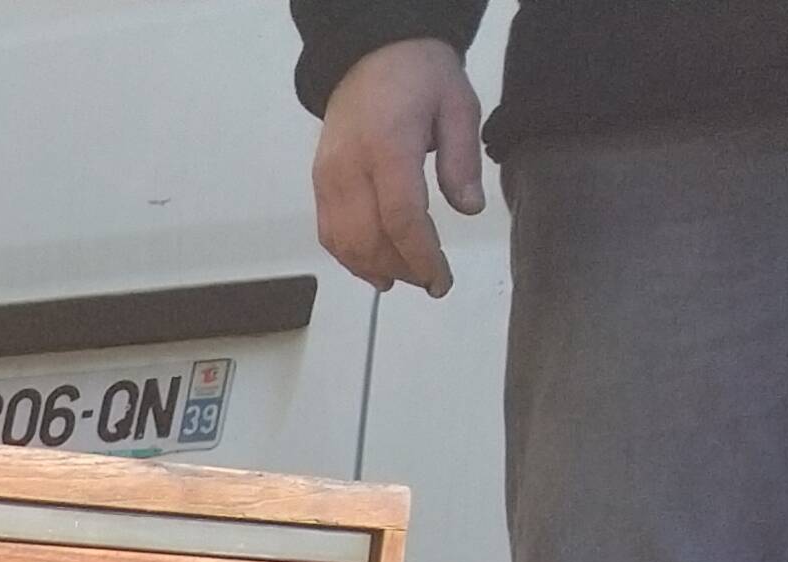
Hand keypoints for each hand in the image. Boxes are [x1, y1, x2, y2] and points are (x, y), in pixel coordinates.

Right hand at [313, 37, 485, 294]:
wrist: (371, 54)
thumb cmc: (419, 75)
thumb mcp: (458, 105)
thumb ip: (462, 160)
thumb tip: (468, 208)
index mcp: (388, 146)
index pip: (401, 218)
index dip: (421, 256)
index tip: (441, 280)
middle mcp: (349, 167)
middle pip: (368, 239)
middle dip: (401, 268)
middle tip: (430, 281)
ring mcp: (327, 178)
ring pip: (343, 243)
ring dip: (373, 268)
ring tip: (402, 278)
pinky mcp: (319, 183)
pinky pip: (329, 232)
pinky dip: (350, 256)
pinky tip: (374, 265)